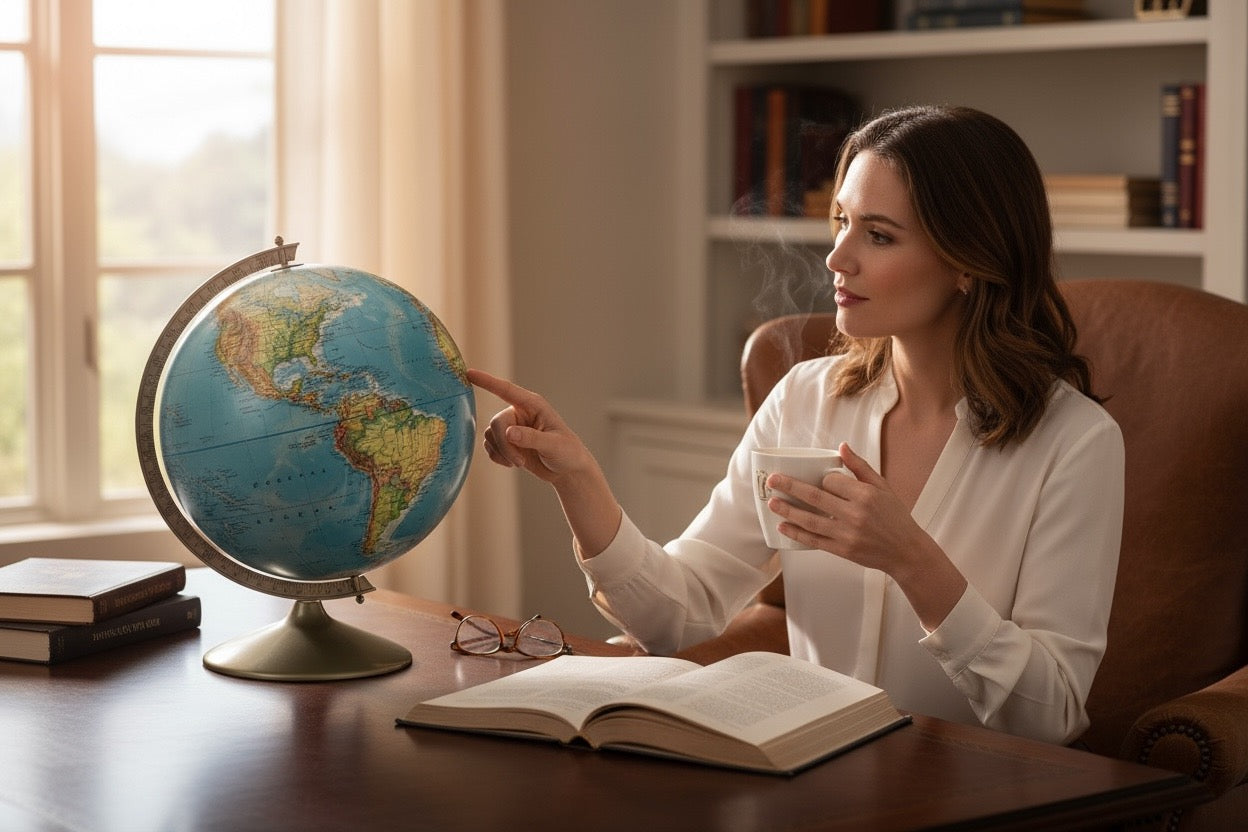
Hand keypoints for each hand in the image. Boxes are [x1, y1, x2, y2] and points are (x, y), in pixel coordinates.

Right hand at [468, 369, 594, 484]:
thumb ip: (531, 438)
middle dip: (504, 445)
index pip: (506, 390)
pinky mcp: (506, 442)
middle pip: (497, 422)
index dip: (487, 381)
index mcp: (533, 405)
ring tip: (520, 462)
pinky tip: (513, 463)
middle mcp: (519, 413)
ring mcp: (511, 427)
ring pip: (490, 435)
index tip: (468, 373)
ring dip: (502, 452)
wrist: (567, 471)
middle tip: (519, 462)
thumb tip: (508, 433)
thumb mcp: (553, 445)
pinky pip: (489, 446)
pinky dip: (498, 457)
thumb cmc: (567, 453)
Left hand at [764, 442, 965, 628]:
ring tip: (771, 502)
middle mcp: (855, 514)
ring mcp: (847, 534)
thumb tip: (841, 446)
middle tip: (771, 480)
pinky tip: (782, 526)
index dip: (821, 478)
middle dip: (790, 487)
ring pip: (810, 520)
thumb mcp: (883, 487)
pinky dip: (796, 533)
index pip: (831, 481)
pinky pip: (814, 541)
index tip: (818, 479)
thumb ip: (860, 467)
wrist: (905, 551)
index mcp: (865, 495)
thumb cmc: (895, 516)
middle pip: (814, 497)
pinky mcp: (842, 550)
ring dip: (788, 511)